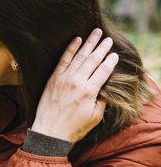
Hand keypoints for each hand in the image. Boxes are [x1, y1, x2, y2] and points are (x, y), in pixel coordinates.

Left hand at [32, 28, 119, 142]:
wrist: (49, 133)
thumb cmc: (74, 128)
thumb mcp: (95, 117)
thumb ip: (102, 100)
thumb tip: (105, 87)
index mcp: (89, 91)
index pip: (104, 70)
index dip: (111, 61)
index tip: (115, 55)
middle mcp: (77, 82)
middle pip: (93, 60)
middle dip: (102, 48)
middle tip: (108, 39)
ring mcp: (64, 79)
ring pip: (79, 57)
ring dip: (89, 43)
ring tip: (96, 32)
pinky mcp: (53, 79)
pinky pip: (62, 60)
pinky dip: (70, 49)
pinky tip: (77, 39)